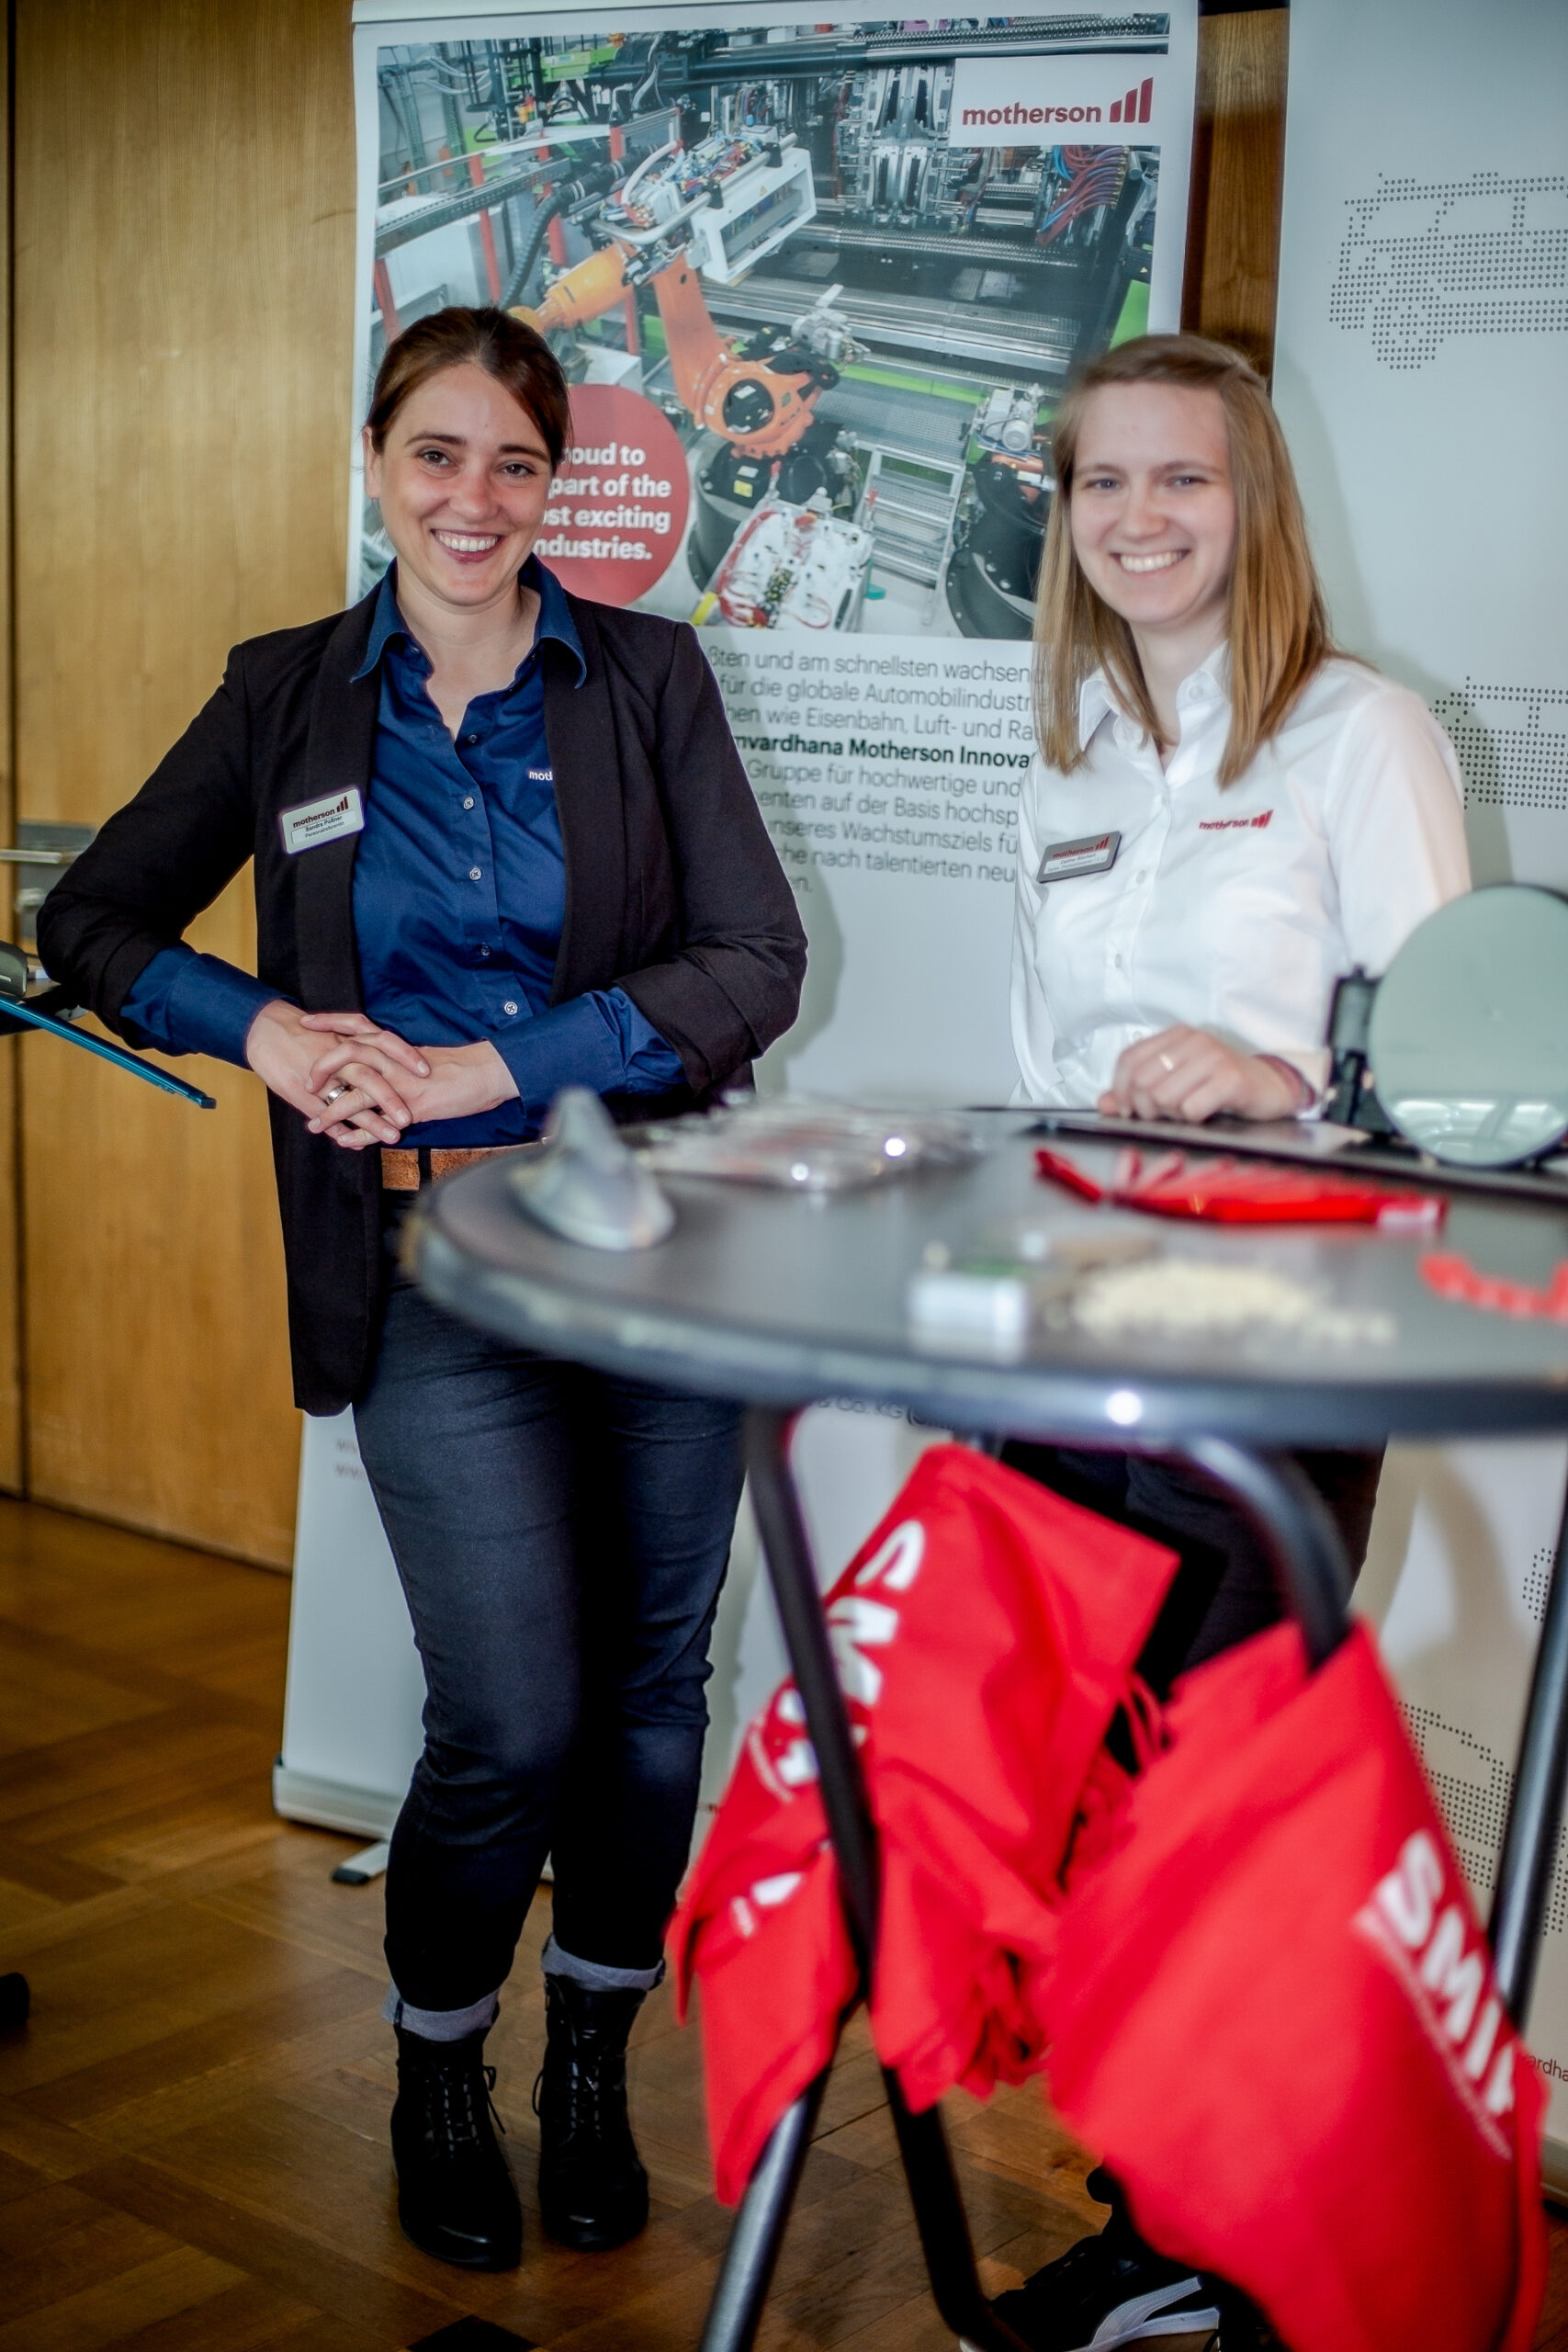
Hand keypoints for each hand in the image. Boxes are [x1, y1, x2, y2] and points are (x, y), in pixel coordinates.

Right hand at [245, 1000, 420, 1149]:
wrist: (263, 1027)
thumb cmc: (301, 1031)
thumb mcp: (334, 1031)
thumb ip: (358, 1043)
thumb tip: (386, 1061)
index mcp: (348, 1038)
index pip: (383, 1043)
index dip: (405, 1056)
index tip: (427, 1071)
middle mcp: (338, 1056)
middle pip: (370, 1075)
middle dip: (392, 1098)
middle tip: (411, 1116)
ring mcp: (321, 1075)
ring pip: (350, 1099)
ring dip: (372, 1121)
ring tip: (393, 1137)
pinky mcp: (303, 1091)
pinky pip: (325, 1113)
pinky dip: (340, 1129)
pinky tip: (355, 1144)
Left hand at [300, 1012, 517, 1134]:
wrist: (488, 1073)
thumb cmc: (458, 1066)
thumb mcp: (419, 1057)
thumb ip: (395, 1059)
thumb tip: (377, 1064)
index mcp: (395, 1046)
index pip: (355, 1026)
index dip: (328, 1022)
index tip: (305, 1022)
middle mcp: (394, 1062)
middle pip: (347, 1055)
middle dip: (321, 1069)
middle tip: (305, 1083)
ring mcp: (402, 1084)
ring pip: (357, 1094)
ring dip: (332, 1111)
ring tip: (314, 1125)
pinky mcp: (413, 1107)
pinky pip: (380, 1124)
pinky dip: (361, 1136)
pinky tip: (346, 1143)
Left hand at [1098, 1027, 1308, 1124]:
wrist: (1270, 1086)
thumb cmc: (1218, 1084)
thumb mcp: (1175, 1083)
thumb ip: (1137, 1091)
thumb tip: (1103, 1104)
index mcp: (1175, 1035)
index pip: (1128, 1059)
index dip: (1120, 1089)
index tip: (1128, 1109)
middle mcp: (1193, 1040)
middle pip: (1143, 1081)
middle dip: (1146, 1108)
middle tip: (1163, 1114)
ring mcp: (1213, 1057)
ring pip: (1165, 1096)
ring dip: (1173, 1114)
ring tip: (1189, 1109)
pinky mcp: (1231, 1079)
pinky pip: (1192, 1108)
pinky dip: (1194, 1118)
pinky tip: (1206, 1111)